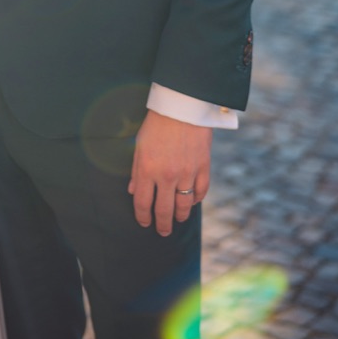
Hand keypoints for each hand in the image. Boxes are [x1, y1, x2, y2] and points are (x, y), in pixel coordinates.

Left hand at [128, 110, 210, 236]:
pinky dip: (196, 200)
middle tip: (163, 231)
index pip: (143, 203)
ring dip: (180, 216)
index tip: (144, 223)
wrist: (182, 107)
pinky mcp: (203, 167)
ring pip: (184, 206)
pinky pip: (200, 192)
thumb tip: (134, 191)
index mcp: (148, 169)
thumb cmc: (157, 124)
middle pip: (164, 210)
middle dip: (163, 225)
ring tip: (178, 219)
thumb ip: (137, 171)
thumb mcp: (140, 145)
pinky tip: (192, 202)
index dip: (143, 217)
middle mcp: (167, 175)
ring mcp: (187, 173)